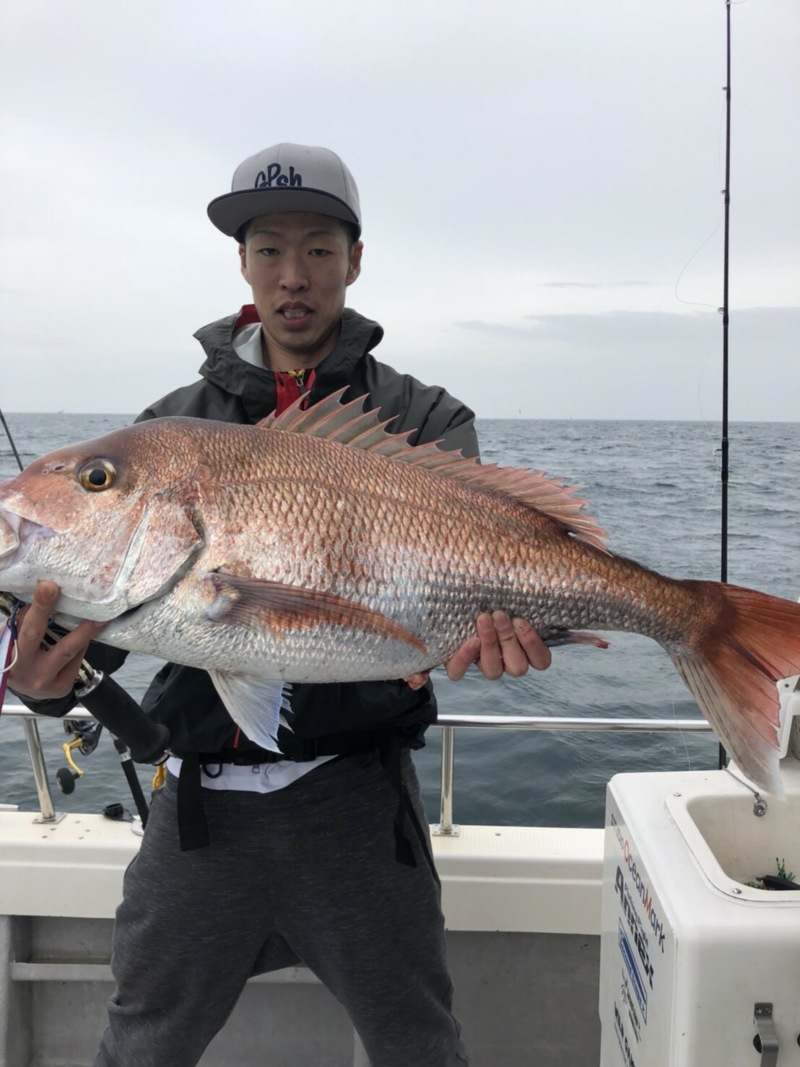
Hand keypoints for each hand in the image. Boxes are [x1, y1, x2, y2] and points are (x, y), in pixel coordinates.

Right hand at [6, 581, 104, 700]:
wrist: (26, 687)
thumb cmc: (18, 654)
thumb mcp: (14, 638)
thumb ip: (24, 621)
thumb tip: (46, 593)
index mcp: (9, 652)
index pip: (23, 626)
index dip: (36, 608)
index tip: (47, 586)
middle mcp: (24, 668)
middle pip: (39, 635)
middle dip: (52, 612)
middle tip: (74, 594)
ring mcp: (43, 680)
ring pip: (68, 651)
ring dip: (85, 631)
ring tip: (101, 618)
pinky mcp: (61, 687)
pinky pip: (76, 660)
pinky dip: (81, 645)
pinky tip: (86, 636)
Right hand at [404, 611, 550, 688]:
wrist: (498, 593)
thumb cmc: (466, 604)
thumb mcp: (442, 619)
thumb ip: (425, 647)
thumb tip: (414, 680)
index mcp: (463, 659)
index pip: (458, 673)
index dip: (464, 660)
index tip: (469, 639)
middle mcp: (489, 663)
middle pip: (492, 670)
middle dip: (490, 644)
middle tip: (486, 617)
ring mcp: (512, 660)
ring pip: (516, 668)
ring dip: (509, 641)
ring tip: (504, 617)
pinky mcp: (534, 653)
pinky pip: (540, 661)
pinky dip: (533, 645)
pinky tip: (523, 624)